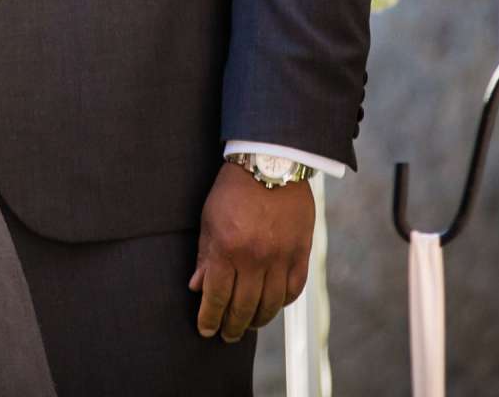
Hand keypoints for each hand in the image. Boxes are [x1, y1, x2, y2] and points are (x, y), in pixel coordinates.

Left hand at [190, 160, 314, 342]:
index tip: (206, 330)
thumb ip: (205, 256)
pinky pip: (293, 290)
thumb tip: (197, 287)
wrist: (271, 164)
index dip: (210, 318)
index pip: (217, 297)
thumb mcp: (209, 220)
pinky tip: (273, 305)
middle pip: (244, 307)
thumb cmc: (234, 190)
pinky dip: (282, 303)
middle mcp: (256, 258)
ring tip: (248, 324)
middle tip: (227, 335)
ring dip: (258, 320)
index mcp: (228, 249)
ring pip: (271, 305)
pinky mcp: (301, 253)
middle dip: (232, 326)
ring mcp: (282, 258)